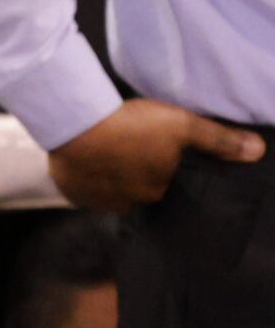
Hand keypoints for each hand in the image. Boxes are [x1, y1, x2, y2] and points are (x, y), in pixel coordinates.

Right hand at [46, 98, 264, 212]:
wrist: (75, 123)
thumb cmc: (132, 126)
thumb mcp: (182, 125)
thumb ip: (219, 140)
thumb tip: (258, 151)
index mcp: (155, 193)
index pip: (165, 187)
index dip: (163, 171)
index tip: (157, 156)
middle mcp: (127, 205)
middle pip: (138, 191)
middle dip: (138, 176)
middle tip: (133, 152)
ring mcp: (96, 201)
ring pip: (111, 192)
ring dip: (112, 179)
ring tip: (110, 156)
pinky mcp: (71, 193)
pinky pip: (84, 190)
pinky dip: (88, 180)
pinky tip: (89, 162)